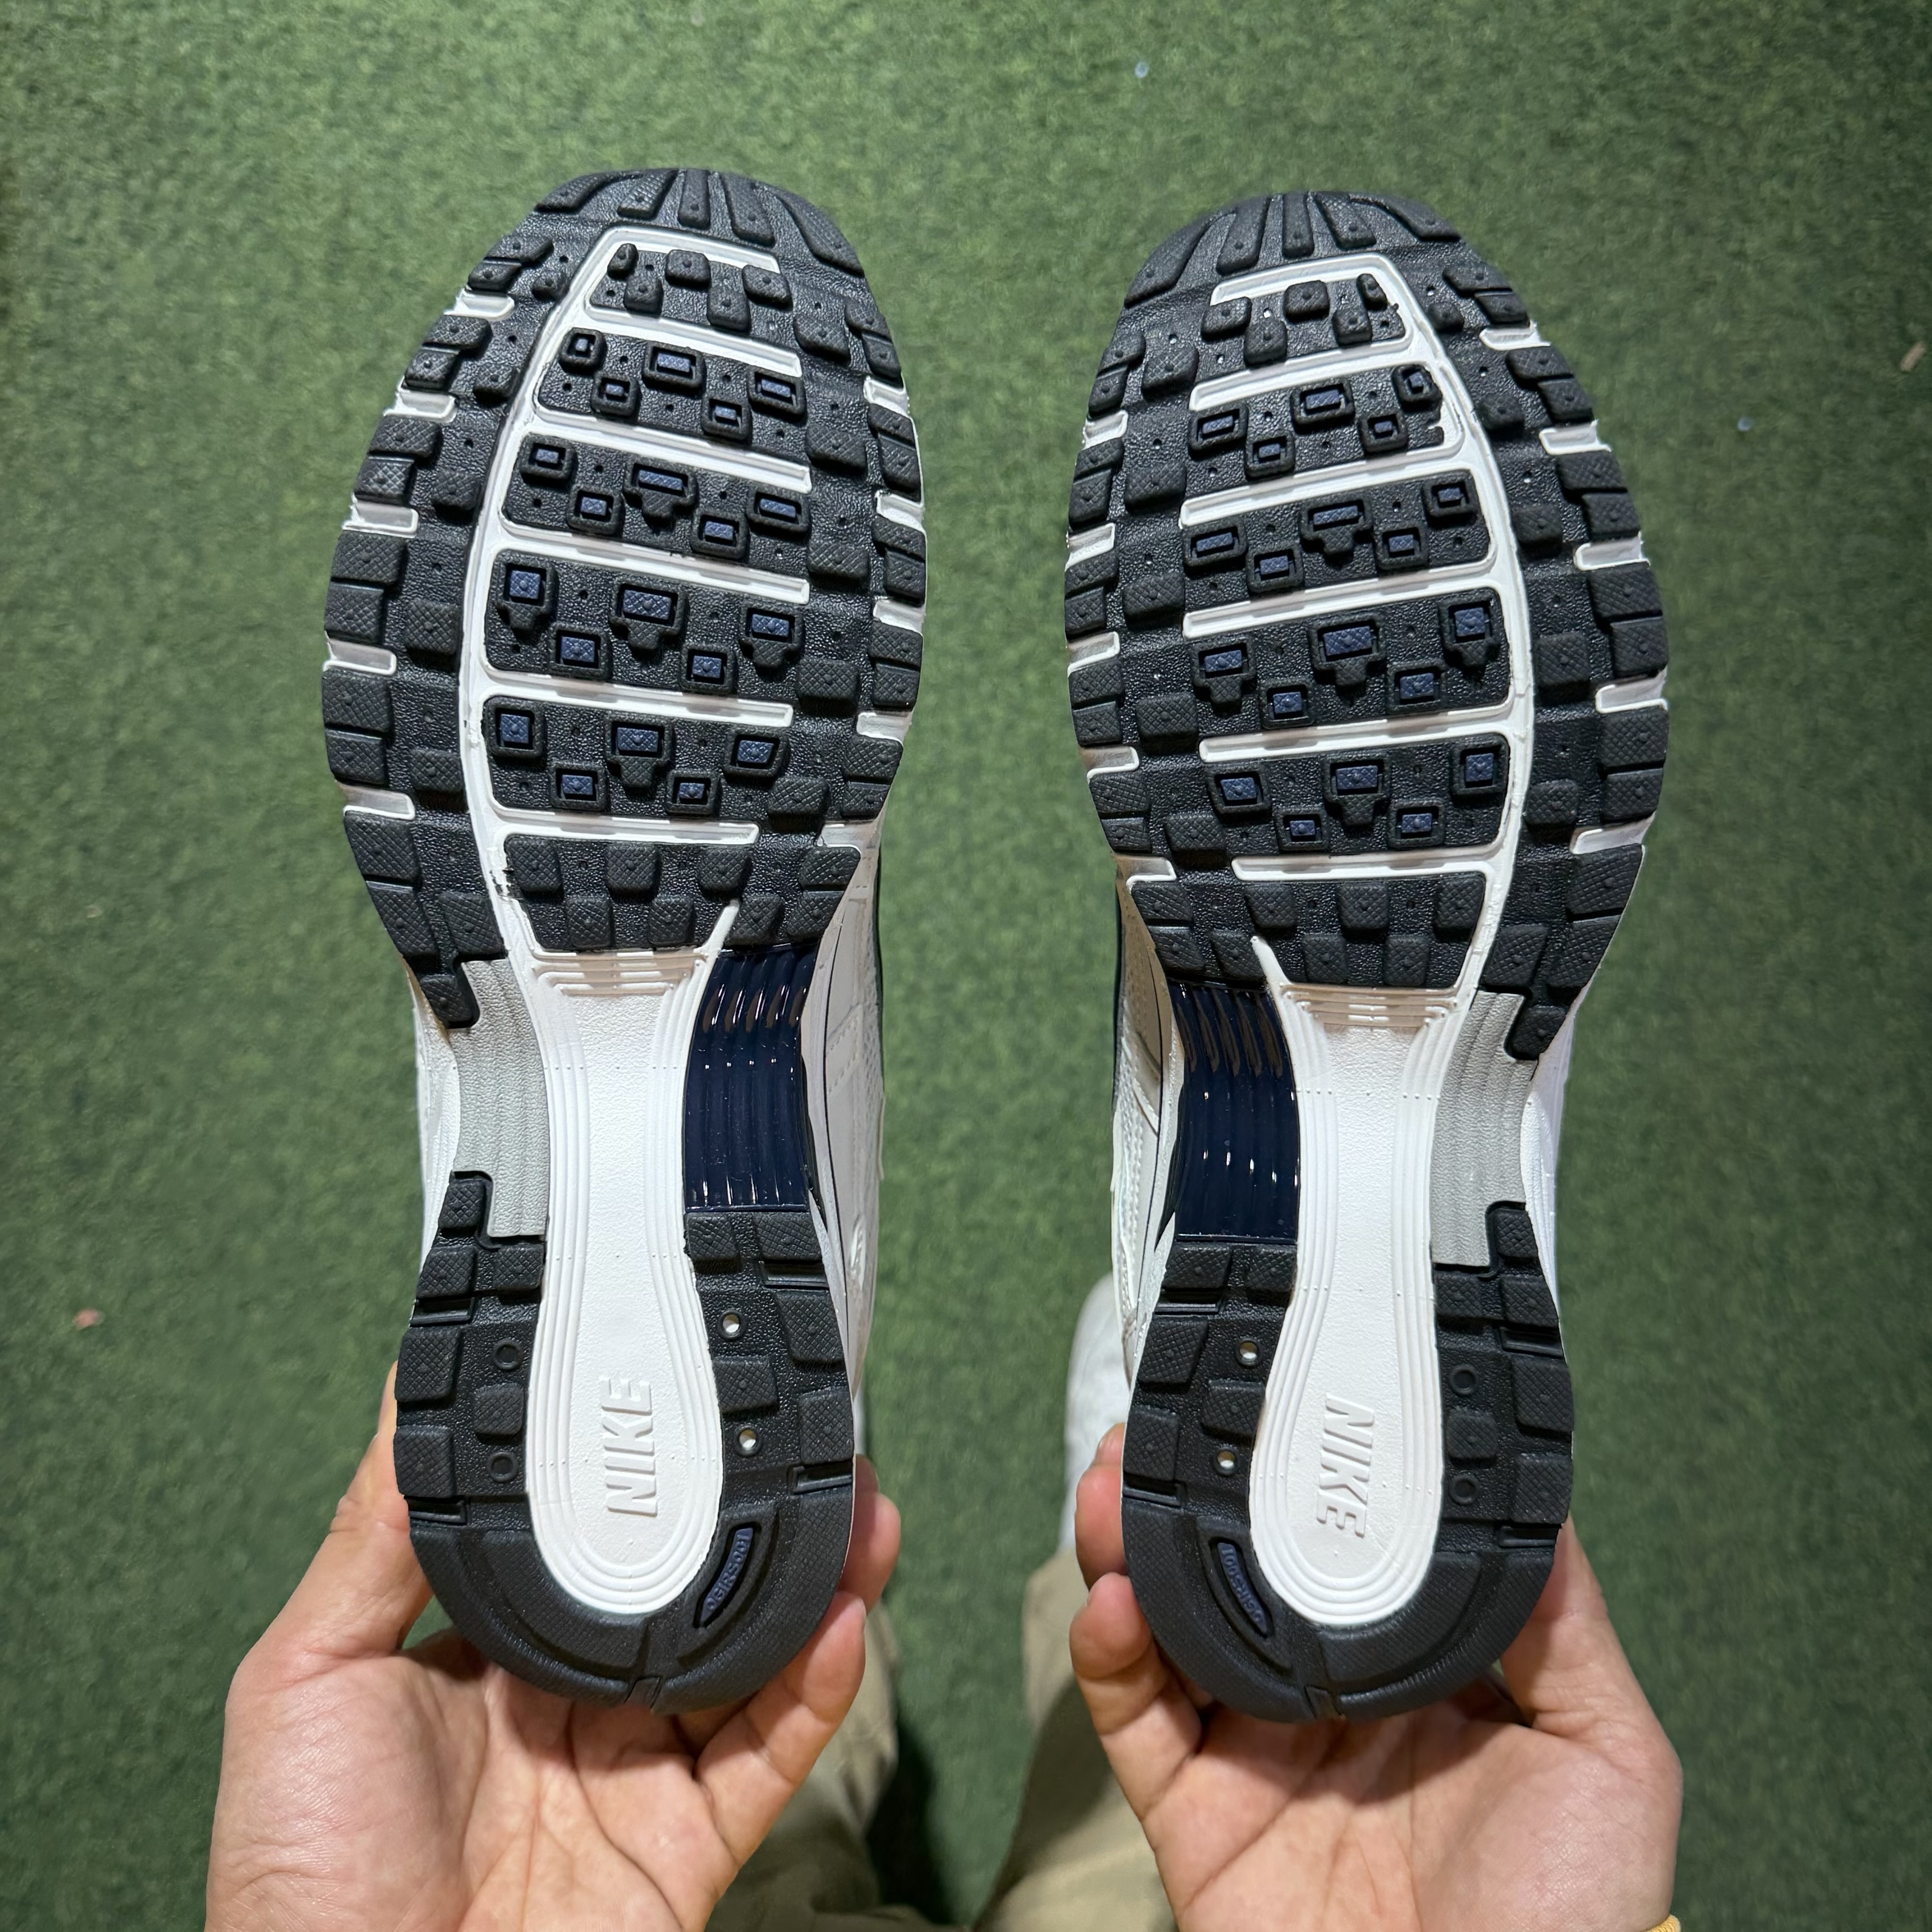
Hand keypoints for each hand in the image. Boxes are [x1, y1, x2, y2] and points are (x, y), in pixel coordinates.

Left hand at [207, 1369, 899, 1931]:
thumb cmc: (300, 1872)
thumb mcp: (306, 1676)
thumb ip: (371, 1535)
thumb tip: (412, 1395)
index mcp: (498, 1653)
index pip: (593, 1535)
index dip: (650, 1469)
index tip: (689, 1394)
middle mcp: (581, 1701)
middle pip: (695, 1585)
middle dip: (760, 1511)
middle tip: (811, 1433)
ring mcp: (643, 1770)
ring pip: (756, 1655)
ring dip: (818, 1576)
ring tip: (860, 1500)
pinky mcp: (690, 1842)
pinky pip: (774, 1751)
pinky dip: (822, 1685)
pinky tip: (845, 1615)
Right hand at [1070, 1426, 1678, 1931]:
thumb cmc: (1569, 1922)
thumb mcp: (1607, 1756)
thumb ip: (1564, 1625)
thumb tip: (1535, 1498)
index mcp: (1410, 1679)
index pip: (1337, 1556)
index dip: (1297, 1484)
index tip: (1277, 1410)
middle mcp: (1321, 1705)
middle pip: (1232, 1574)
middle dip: (1187, 1494)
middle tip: (1159, 1423)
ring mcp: (1250, 1757)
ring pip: (1165, 1628)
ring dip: (1127, 1545)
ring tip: (1115, 1478)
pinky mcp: (1193, 1817)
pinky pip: (1132, 1719)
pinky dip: (1105, 1652)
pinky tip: (1112, 1595)